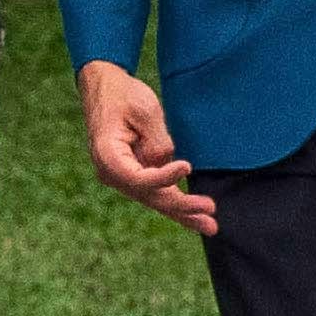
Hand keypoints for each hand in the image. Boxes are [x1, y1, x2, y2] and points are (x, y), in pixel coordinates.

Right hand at [82, 57, 219, 236]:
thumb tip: (169, 163)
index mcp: (107, 156)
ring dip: (184, 212)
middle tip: (209, 211)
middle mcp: (112, 173)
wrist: (105, 88)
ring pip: (155, 199)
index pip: (138, 179)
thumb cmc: (123, 96)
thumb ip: (158, 141)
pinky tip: (197, 217)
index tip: (187, 165)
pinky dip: (177, 203)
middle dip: (182, 206)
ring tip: (211, 226)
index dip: (164, 178)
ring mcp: (123, 177)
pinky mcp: (135, 175)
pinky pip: (157, 192)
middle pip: (150, 196)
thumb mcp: (144, 110)